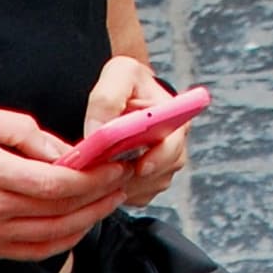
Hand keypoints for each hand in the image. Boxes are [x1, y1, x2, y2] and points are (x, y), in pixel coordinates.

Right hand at [0, 100, 132, 261]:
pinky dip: (63, 242)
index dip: (92, 177)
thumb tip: (61, 147)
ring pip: (53, 236)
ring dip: (88, 220)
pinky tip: (79, 225)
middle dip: (99, 196)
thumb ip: (22, 130)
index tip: (115, 164)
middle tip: (122, 179)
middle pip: (61, 210)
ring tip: (109, 201)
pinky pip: (33, 253)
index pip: (55, 183)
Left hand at [76, 55, 192, 210]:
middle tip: (102, 169)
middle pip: (157, 175)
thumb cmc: (127, 82)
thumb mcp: (119, 75)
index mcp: (176, 120)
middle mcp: (173, 149)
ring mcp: (160, 170)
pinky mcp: (146, 185)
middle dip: (128, 174)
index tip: (140, 166)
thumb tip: (96, 133)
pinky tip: (101, 173)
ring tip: (96, 166)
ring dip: (117, 182)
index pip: (174, 147)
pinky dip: (114, 189)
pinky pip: (131, 197)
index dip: (159, 159)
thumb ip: (107, 99)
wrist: (123, 95)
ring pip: (141, 189)